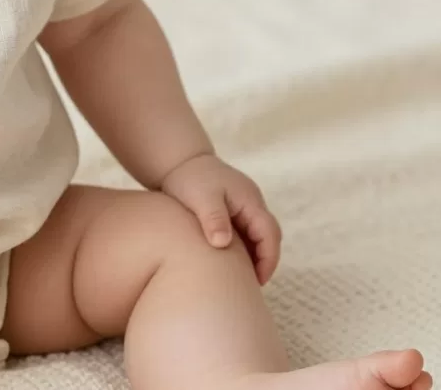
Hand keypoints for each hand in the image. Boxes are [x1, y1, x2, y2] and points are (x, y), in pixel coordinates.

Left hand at [160, 155, 282, 284]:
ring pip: (257, 236)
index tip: (258, 281)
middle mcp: (252, 204)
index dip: (268, 259)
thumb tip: (223, 244)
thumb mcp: (201, 198)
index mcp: (250, 201)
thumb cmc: (189, 178)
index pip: (270, 234)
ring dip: (253, 256)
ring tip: (240, 279)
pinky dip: (242, 249)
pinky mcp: (232, 211)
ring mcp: (244, 207)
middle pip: (269, 237)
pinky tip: (228, 262)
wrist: (178, 161)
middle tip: (250, 285)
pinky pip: (244, 234)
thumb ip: (214, 219)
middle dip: (264, 261)